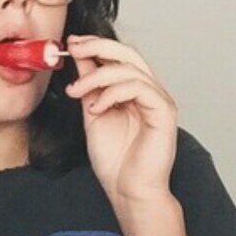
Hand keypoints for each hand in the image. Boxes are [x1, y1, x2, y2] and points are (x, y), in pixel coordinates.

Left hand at [65, 34, 177, 208]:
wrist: (128, 191)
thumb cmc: (115, 161)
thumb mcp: (93, 114)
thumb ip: (89, 87)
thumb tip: (79, 59)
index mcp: (135, 91)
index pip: (119, 57)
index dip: (96, 45)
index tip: (71, 44)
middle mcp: (150, 92)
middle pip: (128, 54)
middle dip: (98, 47)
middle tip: (74, 48)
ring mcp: (159, 100)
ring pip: (130, 69)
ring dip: (97, 77)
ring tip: (76, 92)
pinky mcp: (164, 112)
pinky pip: (139, 88)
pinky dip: (113, 93)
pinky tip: (96, 108)